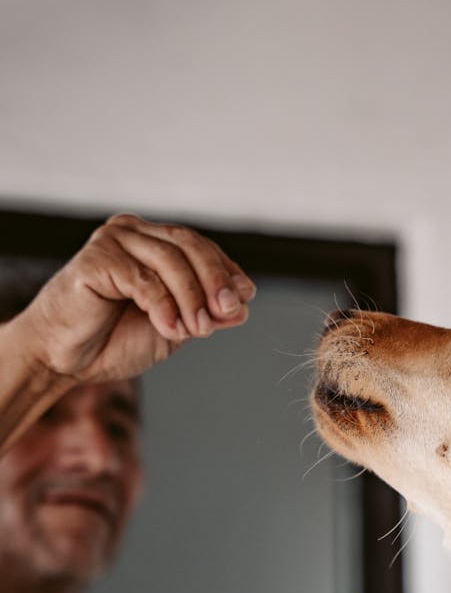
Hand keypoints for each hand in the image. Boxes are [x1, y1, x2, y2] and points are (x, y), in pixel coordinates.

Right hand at [16, 213, 254, 383]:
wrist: (64, 359)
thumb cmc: (112, 341)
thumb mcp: (174, 329)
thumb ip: (206, 315)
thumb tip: (244, 305)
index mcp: (153, 243)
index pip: (200, 247)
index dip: (226, 272)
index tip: (243, 301)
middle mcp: (134, 233)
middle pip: (190, 245)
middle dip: (216, 280)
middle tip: (228, 312)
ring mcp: (114, 241)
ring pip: (170, 260)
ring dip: (192, 298)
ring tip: (197, 329)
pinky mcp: (96, 258)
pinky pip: (143, 279)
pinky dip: (164, 306)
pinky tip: (170, 329)